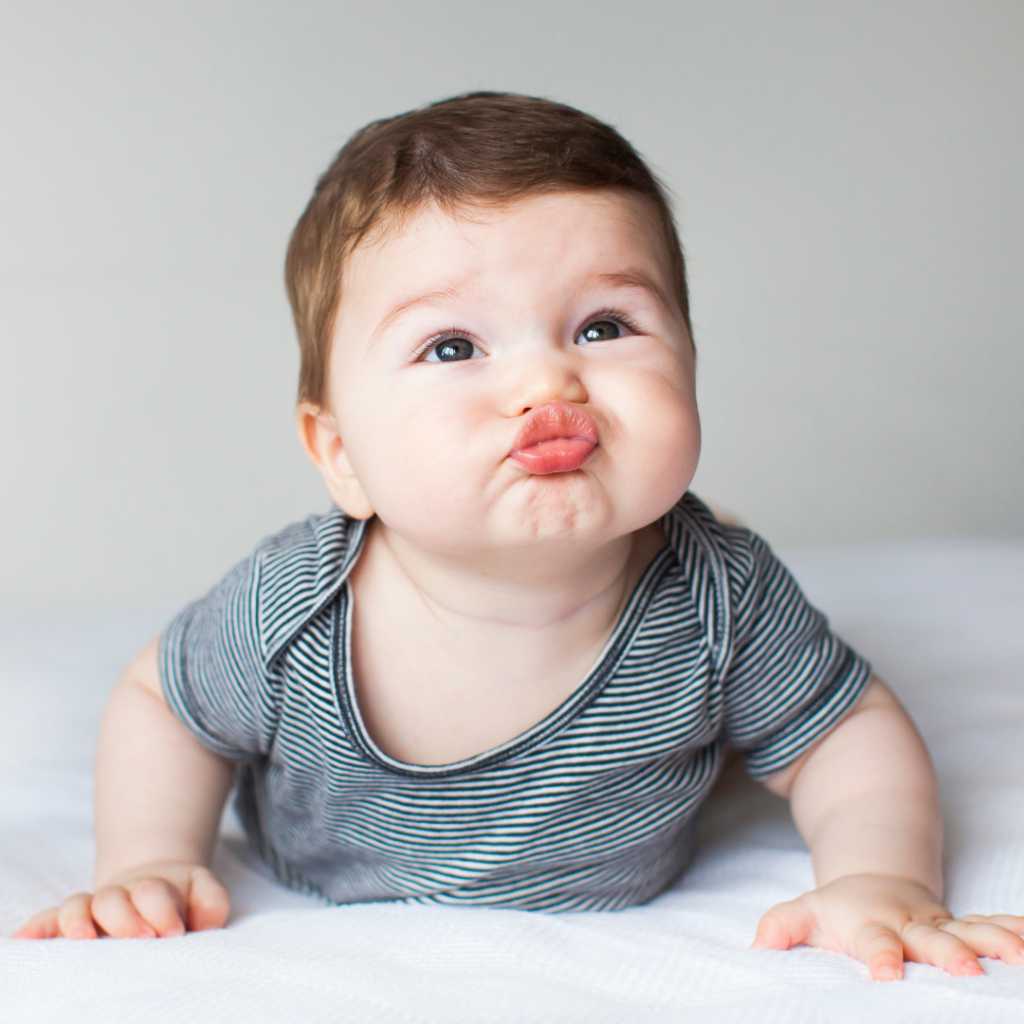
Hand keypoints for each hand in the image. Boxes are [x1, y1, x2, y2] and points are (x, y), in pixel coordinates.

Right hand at [13, 862, 229, 938]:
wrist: (153, 890)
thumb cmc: (181, 899)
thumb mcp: (204, 892)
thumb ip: (212, 902)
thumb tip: (208, 923)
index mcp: (152, 887)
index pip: (152, 893)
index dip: (163, 910)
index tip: (176, 931)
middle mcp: (118, 895)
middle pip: (113, 900)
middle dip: (125, 919)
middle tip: (143, 939)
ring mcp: (93, 909)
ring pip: (78, 906)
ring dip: (77, 921)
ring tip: (83, 939)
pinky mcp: (71, 923)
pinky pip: (48, 921)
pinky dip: (36, 929)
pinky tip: (23, 941)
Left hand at [752, 873, 1023, 979]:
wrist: (873, 883)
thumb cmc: (836, 911)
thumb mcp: (803, 913)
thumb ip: (781, 927)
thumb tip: (757, 947)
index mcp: (871, 923)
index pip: (873, 941)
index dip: (879, 955)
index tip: (885, 972)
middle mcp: (910, 924)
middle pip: (930, 939)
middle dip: (949, 952)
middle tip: (968, 970)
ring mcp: (939, 925)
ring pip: (971, 930)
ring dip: (995, 941)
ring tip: (1020, 955)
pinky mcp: (962, 927)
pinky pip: (994, 926)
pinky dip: (1017, 930)